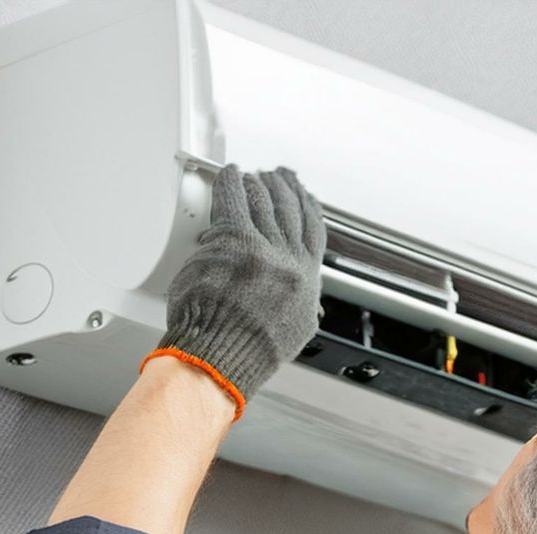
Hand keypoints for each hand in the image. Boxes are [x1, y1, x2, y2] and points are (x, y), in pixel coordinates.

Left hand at [150, 164, 324, 416]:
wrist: (221, 355)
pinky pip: (235, 199)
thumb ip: (296, 305)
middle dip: (285, 189)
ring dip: (259, 184)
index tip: (305, 195)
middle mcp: (290, 261)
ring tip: (252, 176)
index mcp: (306, 282)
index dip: (309, 209)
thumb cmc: (245, 350)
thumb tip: (300, 298)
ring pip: (265, 203)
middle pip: (291, 212)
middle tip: (277, 176)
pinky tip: (230, 174)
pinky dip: (233, 182)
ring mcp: (263, 249)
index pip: (314, 233)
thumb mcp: (292, 330)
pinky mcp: (234, 241)